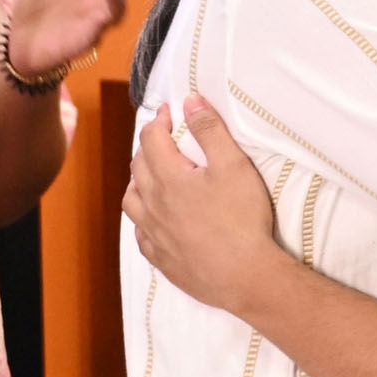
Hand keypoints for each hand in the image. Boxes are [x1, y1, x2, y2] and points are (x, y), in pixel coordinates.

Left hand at [123, 93, 286, 321]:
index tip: (170, 113)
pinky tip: (155, 220)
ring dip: (138, 182)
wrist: (245, 275)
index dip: (159, 121)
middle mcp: (153, 204)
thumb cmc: (242, 219)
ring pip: (131, 200)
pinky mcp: (161, 258)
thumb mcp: (234, 165)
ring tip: (152, 177)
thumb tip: (190, 101)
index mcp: (169, 178)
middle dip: (148, 146)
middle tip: (164, 139)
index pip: (152, 139)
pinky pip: (140, 234)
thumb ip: (210, 130)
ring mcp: (154, 233)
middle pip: (138, 167)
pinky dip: (143, 219)